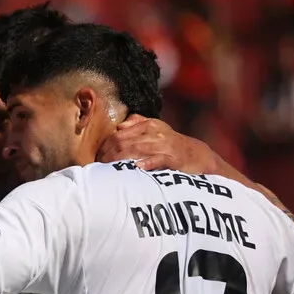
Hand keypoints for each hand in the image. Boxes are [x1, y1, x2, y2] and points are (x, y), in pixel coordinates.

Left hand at [97, 115, 221, 175]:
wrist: (196, 155)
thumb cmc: (170, 144)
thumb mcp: (155, 130)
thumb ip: (137, 124)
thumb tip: (119, 126)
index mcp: (148, 125)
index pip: (119, 134)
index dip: (105, 146)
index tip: (97, 157)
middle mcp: (155, 132)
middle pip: (123, 142)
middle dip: (108, 154)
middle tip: (98, 165)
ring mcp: (164, 145)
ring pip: (136, 149)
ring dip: (120, 159)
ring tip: (108, 169)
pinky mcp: (173, 158)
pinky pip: (156, 159)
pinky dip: (146, 163)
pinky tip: (136, 168)